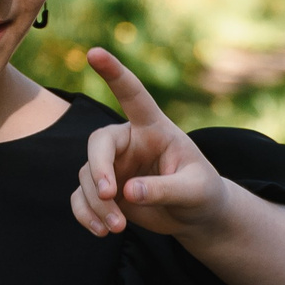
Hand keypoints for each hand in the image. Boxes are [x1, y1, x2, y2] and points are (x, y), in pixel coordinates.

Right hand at [72, 49, 228, 238]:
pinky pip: (81, 198)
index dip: (115, 74)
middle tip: (110, 197)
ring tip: (118, 229)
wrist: (196, 215)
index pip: (134, 96)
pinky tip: (103, 232)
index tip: (95, 52)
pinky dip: (87, 215)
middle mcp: (129, 141)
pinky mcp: (104, 189)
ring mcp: (113, 165)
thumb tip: (127, 192)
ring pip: (87, 176)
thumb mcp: (195, 191)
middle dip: (98, 170)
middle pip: (97, 143)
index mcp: (155, 129)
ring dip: (98, 204)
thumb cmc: (203, 193)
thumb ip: (165, 189)